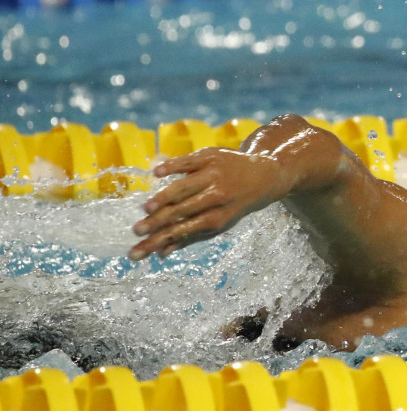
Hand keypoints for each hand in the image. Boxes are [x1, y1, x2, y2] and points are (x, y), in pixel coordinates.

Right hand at [129, 115, 341, 260]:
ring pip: (185, 188)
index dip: (161, 241)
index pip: (184, 232)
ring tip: (145, 209)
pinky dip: (173, 166)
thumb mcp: (220, 223)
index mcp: (219, 218)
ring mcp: (214, 175)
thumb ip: (190, 236)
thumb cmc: (235, 204)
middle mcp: (218, 197)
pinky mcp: (211, 156)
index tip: (139, 250)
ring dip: (163, 198)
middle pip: (182, 212)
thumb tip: (161, 254)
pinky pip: (188, 161)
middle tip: (136, 231)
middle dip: (157, 224)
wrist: (266, 175)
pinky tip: (156, 172)